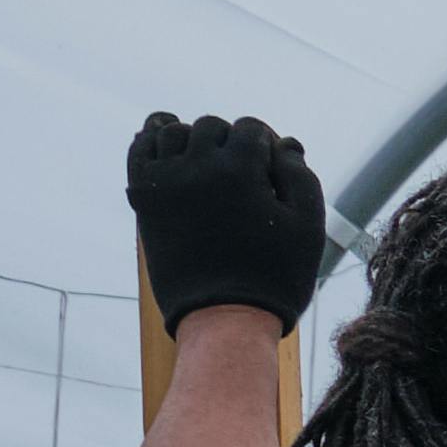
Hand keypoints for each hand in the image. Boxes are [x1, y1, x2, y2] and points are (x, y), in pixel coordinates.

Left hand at [127, 110, 329, 332]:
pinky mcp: (144, 198)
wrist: (224, 319)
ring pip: (172, 131)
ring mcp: (166, 181)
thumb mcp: (308, 227)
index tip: (270, 167)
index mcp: (241, 169)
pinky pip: (139, 150)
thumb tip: (284, 143)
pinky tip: (166, 148)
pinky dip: (151, 141)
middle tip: (242, 173)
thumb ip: (300, 176)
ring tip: (206, 161)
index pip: (251, 128)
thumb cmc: (275, 276)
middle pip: (212, 126)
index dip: (265, 144)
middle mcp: (198, 166)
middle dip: (230, 142)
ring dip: (192, 139)